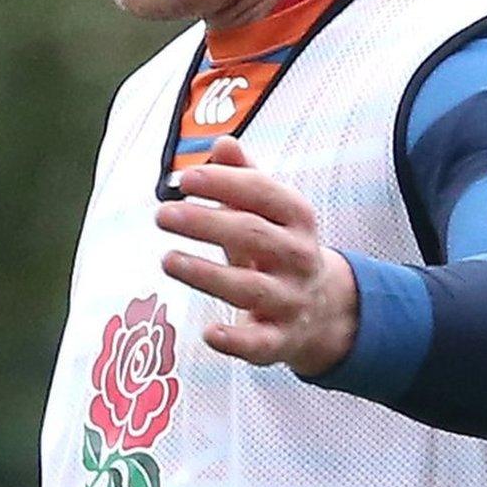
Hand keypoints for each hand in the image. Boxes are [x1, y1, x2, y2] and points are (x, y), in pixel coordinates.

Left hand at [154, 136, 358, 375]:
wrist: (324, 308)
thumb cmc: (279, 247)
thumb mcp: (269, 211)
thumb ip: (243, 179)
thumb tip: (223, 143)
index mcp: (298, 219)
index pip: (264, 194)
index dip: (225, 183)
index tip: (185, 178)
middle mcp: (299, 258)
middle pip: (253, 236)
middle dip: (206, 224)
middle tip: (162, 215)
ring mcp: (292, 300)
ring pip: (250, 287)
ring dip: (207, 274)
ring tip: (167, 259)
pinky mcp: (280, 339)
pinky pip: (260, 343)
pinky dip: (236, 339)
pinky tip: (209, 333)